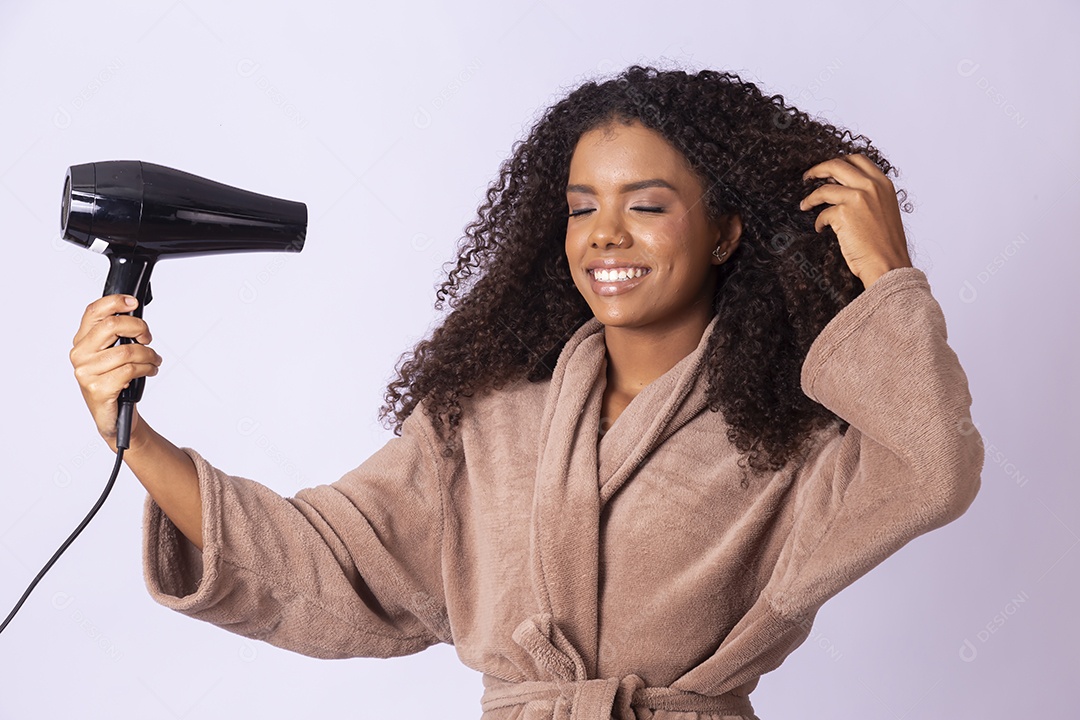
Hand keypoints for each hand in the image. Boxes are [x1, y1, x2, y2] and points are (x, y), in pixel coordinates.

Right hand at [70, 295, 161, 448]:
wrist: (114, 417)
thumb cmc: (116, 382)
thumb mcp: (115, 354)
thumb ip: (119, 335)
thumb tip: (135, 315)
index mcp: (82, 341)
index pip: (94, 312)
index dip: (115, 302)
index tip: (133, 303)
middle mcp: (80, 354)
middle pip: (113, 326)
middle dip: (139, 328)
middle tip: (148, 338)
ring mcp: (86, 372)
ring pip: (127, 351)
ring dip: (149, 355)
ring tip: (154, 360)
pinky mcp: (98, 388)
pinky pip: (130, 370)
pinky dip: (147, 368)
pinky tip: (149, 371)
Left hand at [799, 154, 911, 287]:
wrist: (888, 264)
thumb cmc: (885, 243)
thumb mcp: (884, 209)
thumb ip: (869, 194)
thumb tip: (841, 186)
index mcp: (883, 183)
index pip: (858, 159)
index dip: (839, 161)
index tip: (827, 169)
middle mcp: (871, 186)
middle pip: (837, 165)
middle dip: (818, 169)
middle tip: (808, 177)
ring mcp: (857, 198)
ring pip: (824, 189)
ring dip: (810, 198)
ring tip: (805, 205)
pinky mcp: (843, 214)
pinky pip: (822, 213)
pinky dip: (818, 222)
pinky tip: (821, 229)